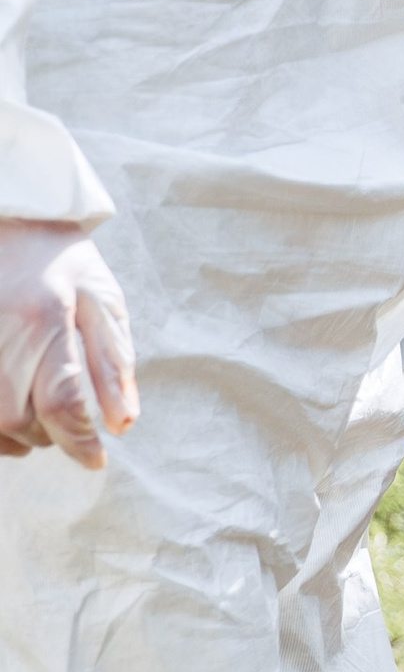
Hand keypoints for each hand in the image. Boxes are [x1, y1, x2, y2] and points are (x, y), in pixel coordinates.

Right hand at [0, 220, 137, 467]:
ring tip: (36, 424)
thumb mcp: (101, 300)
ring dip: (12, 436)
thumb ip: (113, 364)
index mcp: (46, 319)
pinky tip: (6, 417)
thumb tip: (123, 424)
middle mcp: (1, 335)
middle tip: (65, 429)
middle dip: (46, 437)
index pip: (62, 403)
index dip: (80, 442)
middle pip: (17, 419)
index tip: (96, 458)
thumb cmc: (61, 258)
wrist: (8, 213)